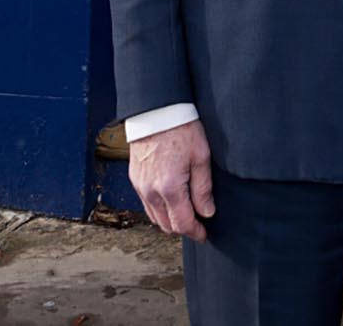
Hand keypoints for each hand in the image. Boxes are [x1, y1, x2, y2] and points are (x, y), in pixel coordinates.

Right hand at [128, 118, 214, 242]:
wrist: (156, 110)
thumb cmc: (180, 127)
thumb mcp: (200, 156)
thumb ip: (203, 188)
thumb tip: (207, 212)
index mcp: (169, 187)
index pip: (181, 224)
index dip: (195, 232)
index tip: (204, 234)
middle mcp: (151, 191)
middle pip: (166, 225)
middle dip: (183, 228)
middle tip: (198, 223)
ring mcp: (140, 186)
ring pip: (155, 217)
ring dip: (169, 219)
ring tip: (185, 211)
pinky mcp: (135, 178)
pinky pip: (146, 203)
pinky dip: (158, 208)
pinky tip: (170, 198)